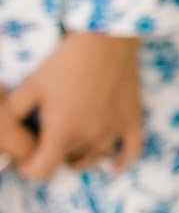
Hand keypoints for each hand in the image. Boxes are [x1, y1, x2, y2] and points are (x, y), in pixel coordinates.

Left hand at [5, 34, 144, 179]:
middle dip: (54, 155)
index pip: (41, 172)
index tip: (26, 154)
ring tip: (71, 139)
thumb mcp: (30, 87)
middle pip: (67, 164)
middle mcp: (89, 138)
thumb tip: (4, 136)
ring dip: (80, 155)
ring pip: (93, 159)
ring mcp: (114, 132)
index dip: (29, 166)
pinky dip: (121, 162)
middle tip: (48, 135)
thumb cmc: (65, 62)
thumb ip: (12, 116)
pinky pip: (130, 152)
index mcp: (62, 133)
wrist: (106, 41)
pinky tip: (113, 166)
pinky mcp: (132, 121)